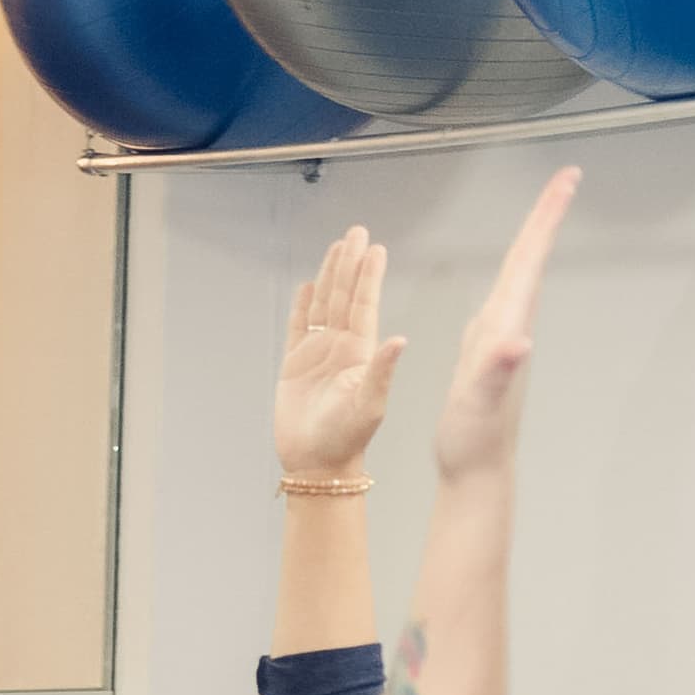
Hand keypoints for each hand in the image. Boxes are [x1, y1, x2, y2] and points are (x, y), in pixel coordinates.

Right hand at [272, 222, 404, 478]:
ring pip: (323, 305)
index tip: (374, 248)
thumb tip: (399, 340)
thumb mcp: (371, 404)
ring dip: (329, 276)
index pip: (364, 305)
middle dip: (350, 264)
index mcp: (360, 352)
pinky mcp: (295, 365)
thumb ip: (382, 370)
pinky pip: (298, 327)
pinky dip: (302, 306)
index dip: (368, 276)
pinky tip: (307, 286)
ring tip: (336, 247)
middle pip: (344, 296)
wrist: (317, 462)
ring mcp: (318, 354)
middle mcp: (341, 347)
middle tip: (356, 232)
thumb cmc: (347, 438)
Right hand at [428, 170, 575, 477]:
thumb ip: (497, 369)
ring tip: (545, 210)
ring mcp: (502, 338)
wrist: (477, 473)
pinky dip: (511, 272)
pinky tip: (510, 272)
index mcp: (507, 326)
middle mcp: (510, 326)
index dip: (545, 218)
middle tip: (566, 178)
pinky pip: (504, 297)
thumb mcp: (480, 402)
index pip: (528, 261)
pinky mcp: (488, 350)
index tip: (567, 180)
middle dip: (545, 217)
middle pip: (529, 260)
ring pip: (520, 276)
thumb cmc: (474, 439)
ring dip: (533, 242)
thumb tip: (517, 341)